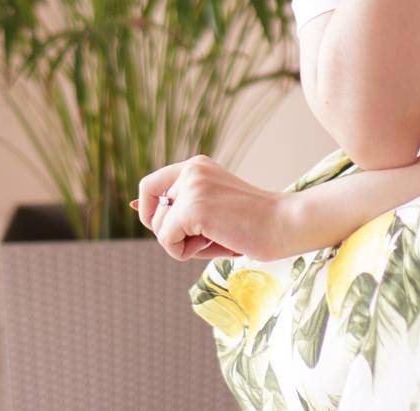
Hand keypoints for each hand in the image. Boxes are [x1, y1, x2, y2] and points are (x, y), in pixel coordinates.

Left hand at [133, 154, 306, 263]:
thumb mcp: (211, 208)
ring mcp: (192, 187)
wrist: (284, 224)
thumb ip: (180, 207)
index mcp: (196, 166)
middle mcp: (191, 170)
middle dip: (171, 234)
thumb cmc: (251, 224)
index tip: (172, 229)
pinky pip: (167, 241)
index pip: (149, 186)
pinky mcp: (193, 208)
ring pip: (159, 229)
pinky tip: (214, 243)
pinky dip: (185, 252)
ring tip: (217, 237)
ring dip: (183, 244)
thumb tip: (135, 207)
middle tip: (205, 236)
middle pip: (151, 213)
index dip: (151, 213)